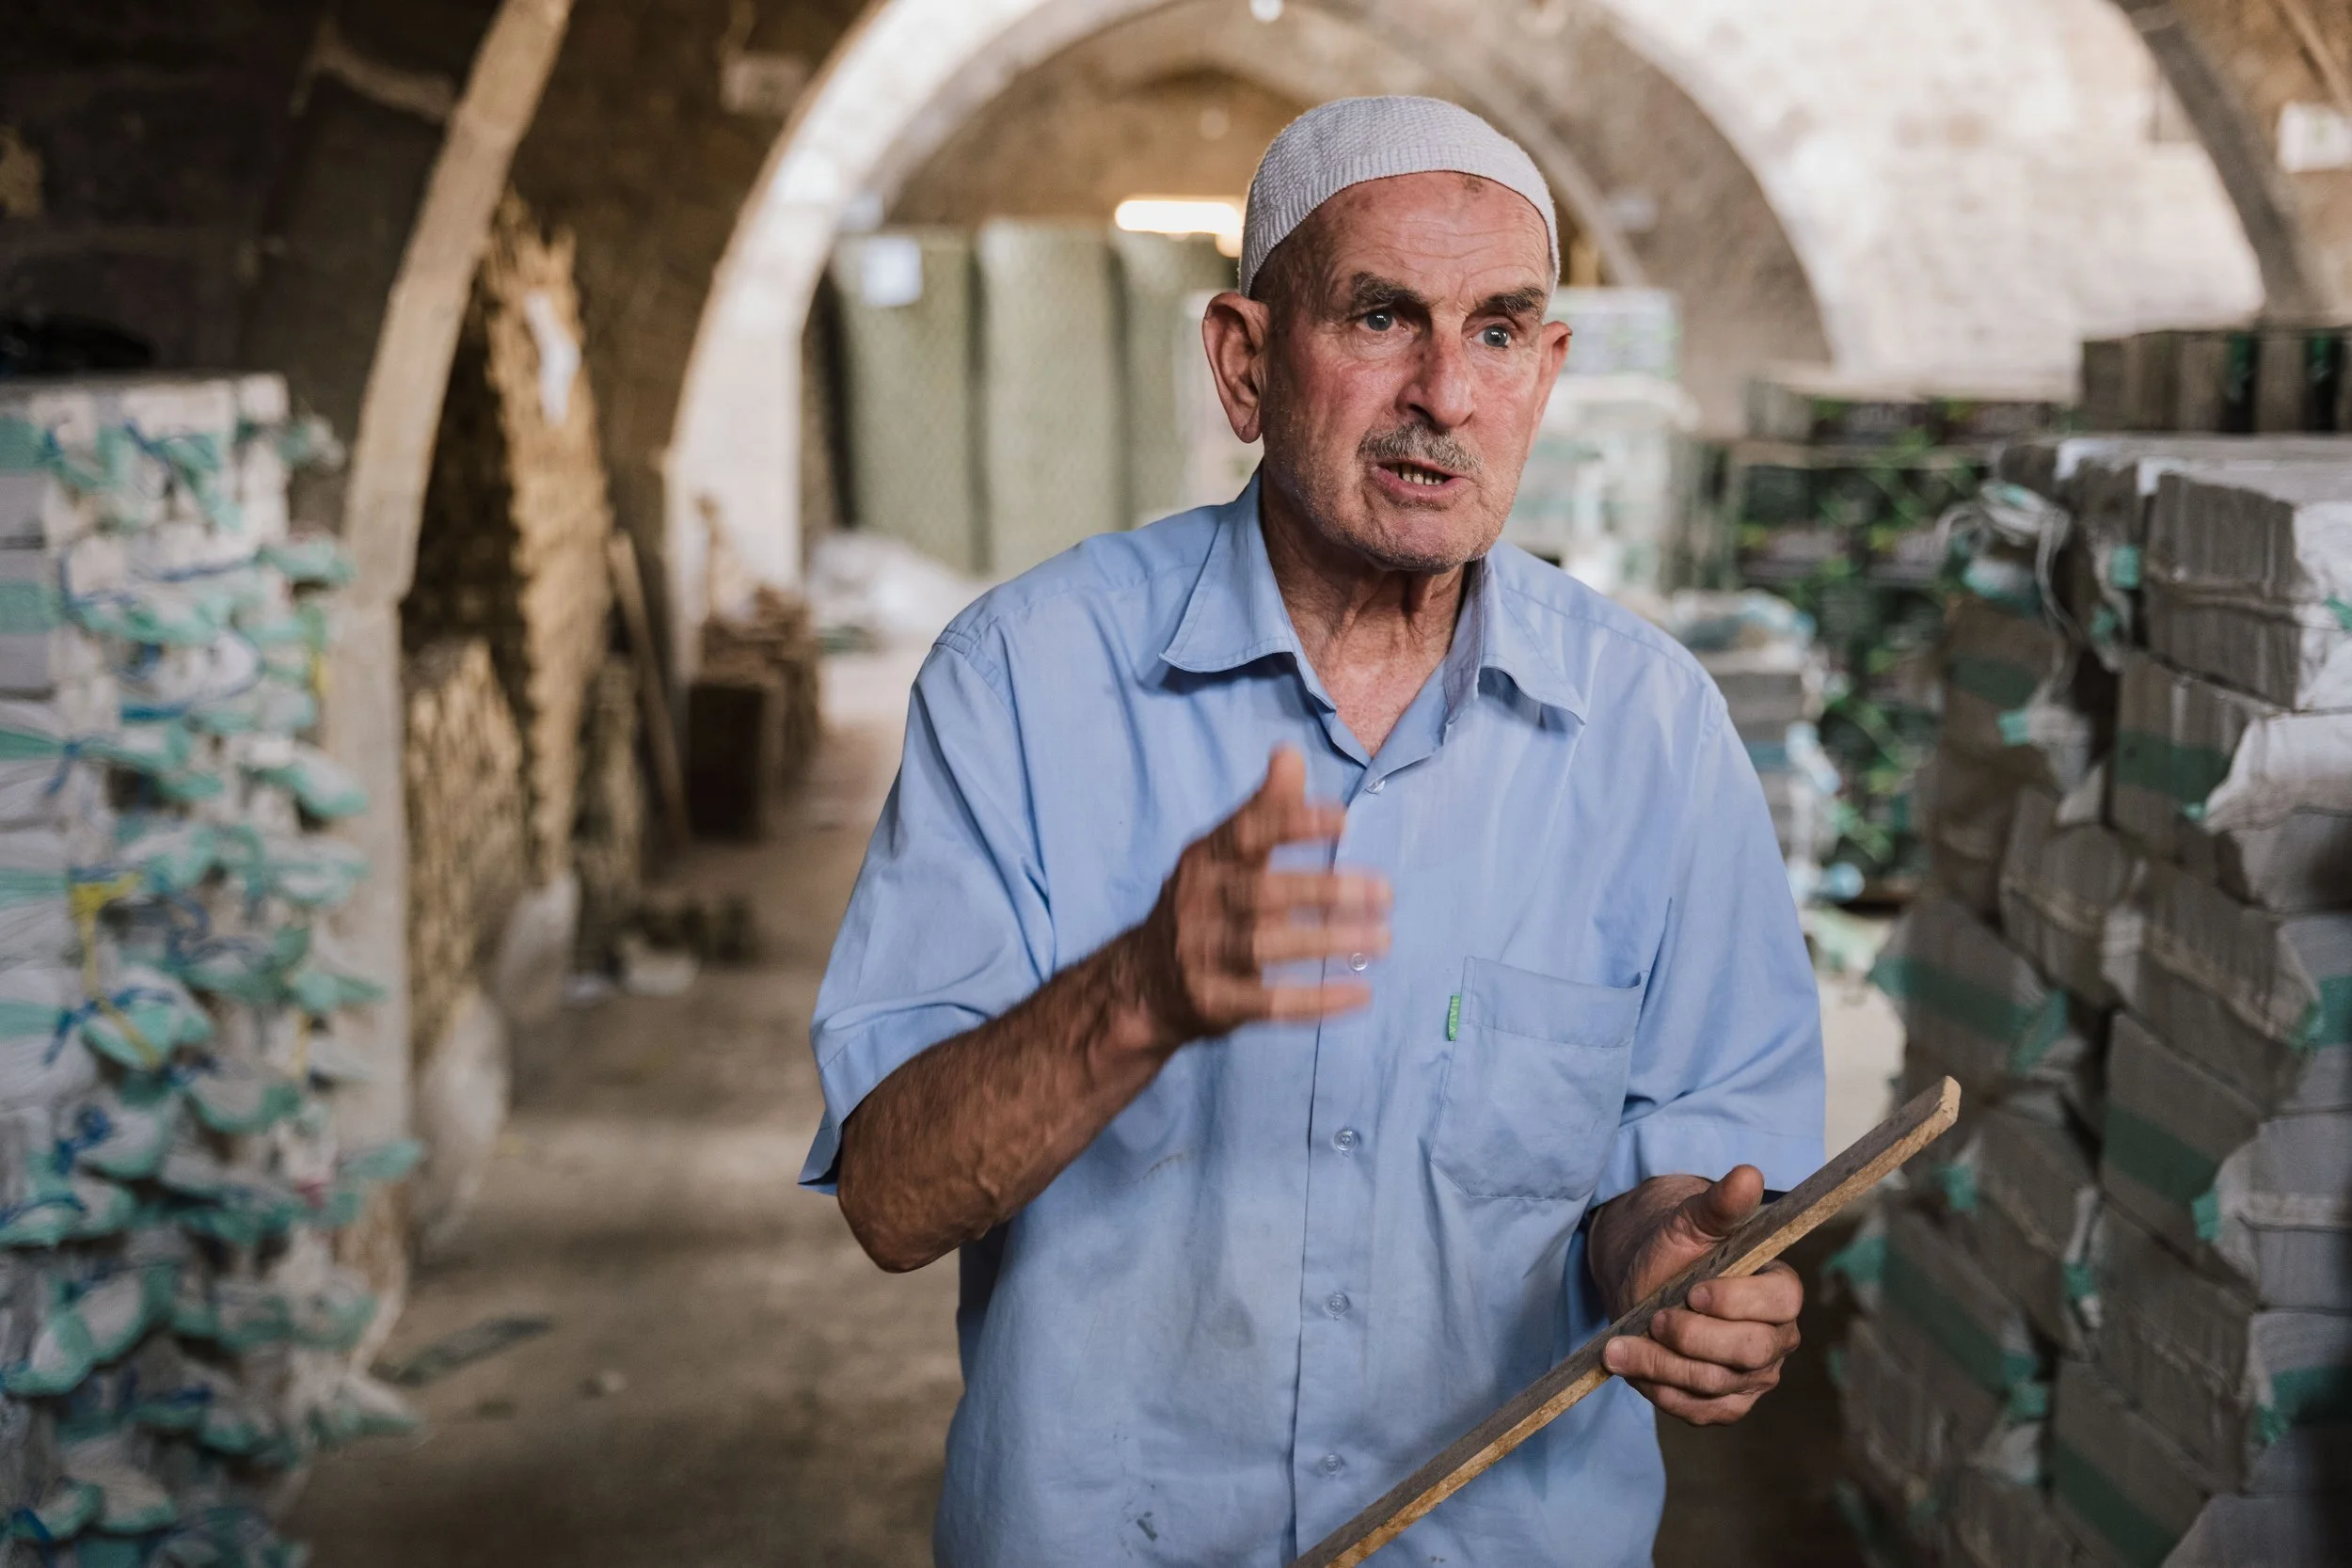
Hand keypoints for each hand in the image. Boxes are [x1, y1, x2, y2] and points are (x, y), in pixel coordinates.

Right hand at [1130, 747, 1389, 1044]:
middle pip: (1261, 893)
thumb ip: (1263, 809)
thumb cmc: (1203, 905)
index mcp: (1204, 859)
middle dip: (1324, 891)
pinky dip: (1316, 1001)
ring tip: (1384, 938)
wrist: (1143, 983)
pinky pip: (1268, 1003)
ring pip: (1265, 946)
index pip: (1245, 834)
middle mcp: (1198, 902)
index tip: (1342, 818)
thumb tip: (1290, 753)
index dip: (1291, 823)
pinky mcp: (1212, 1002)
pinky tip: (1361, 992)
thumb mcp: (1222, 853)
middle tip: (1384, 891)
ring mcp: (1201, 954)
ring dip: (1327, 941)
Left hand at [1591, 1166, 1801, 1426]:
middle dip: (1694, 1338)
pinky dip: (1660, 1390)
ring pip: (1715, 1384)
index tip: (1693, 1291)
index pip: (1781, 1302)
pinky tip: (1632, 1366)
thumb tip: (1747, 1175)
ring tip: (1619, 1347)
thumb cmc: (1676, 1247)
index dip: (1737, 1301)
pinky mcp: (1725, 1404)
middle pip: (1749, 1352)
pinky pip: (1698, 1411)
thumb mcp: (1690, 1220)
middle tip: (1654, 1318)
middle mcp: (1776, 1339)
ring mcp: (1753, 1377)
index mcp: (1780, 1290)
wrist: (1647, 1278)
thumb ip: (1719, 1205)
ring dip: (1662, 1364)